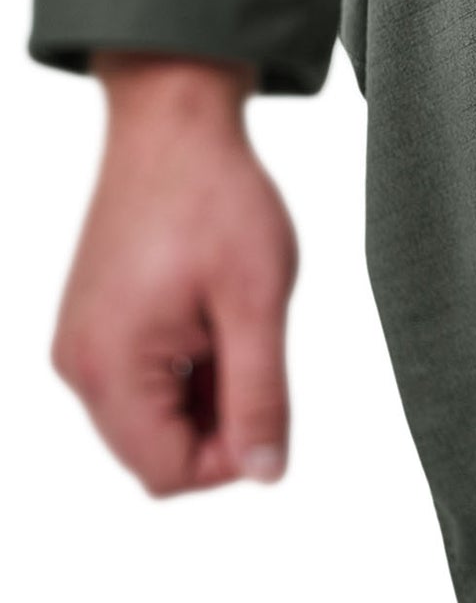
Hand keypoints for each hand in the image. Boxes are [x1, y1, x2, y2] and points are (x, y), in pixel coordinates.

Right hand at [52, 55, 297, 496]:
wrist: (174, 129)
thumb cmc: (218, 202)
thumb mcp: (258, 303)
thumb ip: (260, 396)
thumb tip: (266, 474)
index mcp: (111, 366)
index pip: (169, 473)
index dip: (234, 455)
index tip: (268, 394)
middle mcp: (80, 366)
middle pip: (157, 455)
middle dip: (219, 423)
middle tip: (253, 346)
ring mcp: (83, 346)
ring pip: (154, 421)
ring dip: (207, 393)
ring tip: (232, 321)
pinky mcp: (95, 327)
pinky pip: (144, 385)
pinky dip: (189, 370)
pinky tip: (214, 315)